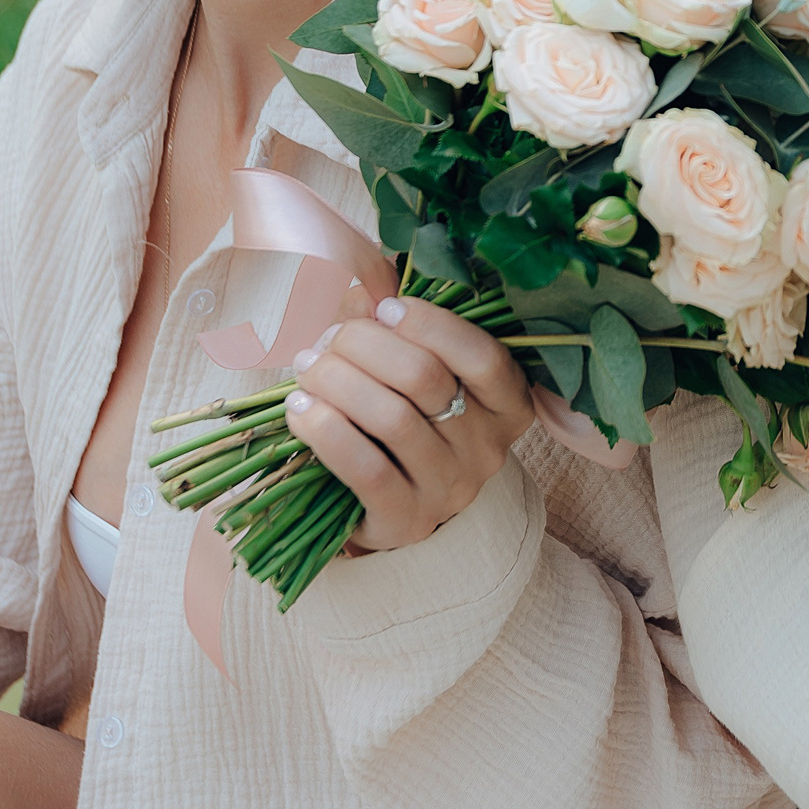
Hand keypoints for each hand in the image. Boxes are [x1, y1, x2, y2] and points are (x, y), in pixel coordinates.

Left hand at [283, 295, 534, 553]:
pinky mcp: (406, 520)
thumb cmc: (402, 415)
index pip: (482, 356)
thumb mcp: (412, 366)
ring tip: (307, 369)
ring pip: (392, 419)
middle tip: (327, 341)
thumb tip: (368, 287)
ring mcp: (450, 490)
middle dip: (363, 346)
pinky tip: (301, 409)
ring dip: (337, 382)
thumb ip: (396, 322)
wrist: (385, 501)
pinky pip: (365, 469)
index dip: (429, 324)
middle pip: (425, 379)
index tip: (383, 308)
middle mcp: (487, 449)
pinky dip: (326, 431)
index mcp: (506, 404)